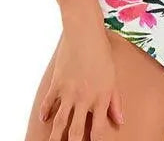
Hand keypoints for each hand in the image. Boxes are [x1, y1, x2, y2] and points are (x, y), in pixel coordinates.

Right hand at [39, 19, 124, 140]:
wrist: (84, 32)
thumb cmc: (102, 53)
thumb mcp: (113, 78)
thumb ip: (115, 102)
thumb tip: (120, 121)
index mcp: (101, 98)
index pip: (98, 131)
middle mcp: (84, 99)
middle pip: (76, 132)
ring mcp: (69, 92)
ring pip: (59, 122)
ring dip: (55, 137)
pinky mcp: (57, 83)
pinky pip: (49, 102)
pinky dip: (45, 112)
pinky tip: (43, 120)